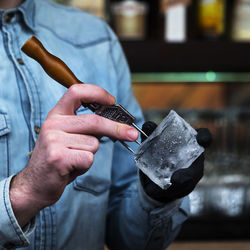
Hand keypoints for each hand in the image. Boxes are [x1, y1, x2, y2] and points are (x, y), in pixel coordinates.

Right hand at [9, 84, 137, 226]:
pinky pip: (88, 158)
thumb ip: (85, 126)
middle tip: (131, 134)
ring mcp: (54, 140)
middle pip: (95, 121)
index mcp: (56, 115)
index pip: (77, 92)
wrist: (35, 185)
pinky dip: (85, 165)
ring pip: (93, 143)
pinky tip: (72, 167)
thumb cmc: (57, 159)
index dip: (97, 93)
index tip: (112, 101)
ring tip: (75, 159)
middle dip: (117, 128)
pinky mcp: (58, 157)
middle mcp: (53, 124)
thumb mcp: (67, 135)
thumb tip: (115, 122)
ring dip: (90, 153)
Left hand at [140, 121, 211, 202]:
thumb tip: (147, 124)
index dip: (205, 138)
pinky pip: (175, 190)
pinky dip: (163, 190)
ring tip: (158, 188)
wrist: (157, 171)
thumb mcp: (154, 142)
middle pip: (197, 166)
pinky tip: (152, 190)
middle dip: (188, 174)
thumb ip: (151, 134)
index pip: (204, 137)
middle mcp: (195, 158)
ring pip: (186, 182)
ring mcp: (191, 173)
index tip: (201, 140)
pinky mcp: (183, 186)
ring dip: (174, 187)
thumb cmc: (160, 151)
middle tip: (176, 178)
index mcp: (191, 143)